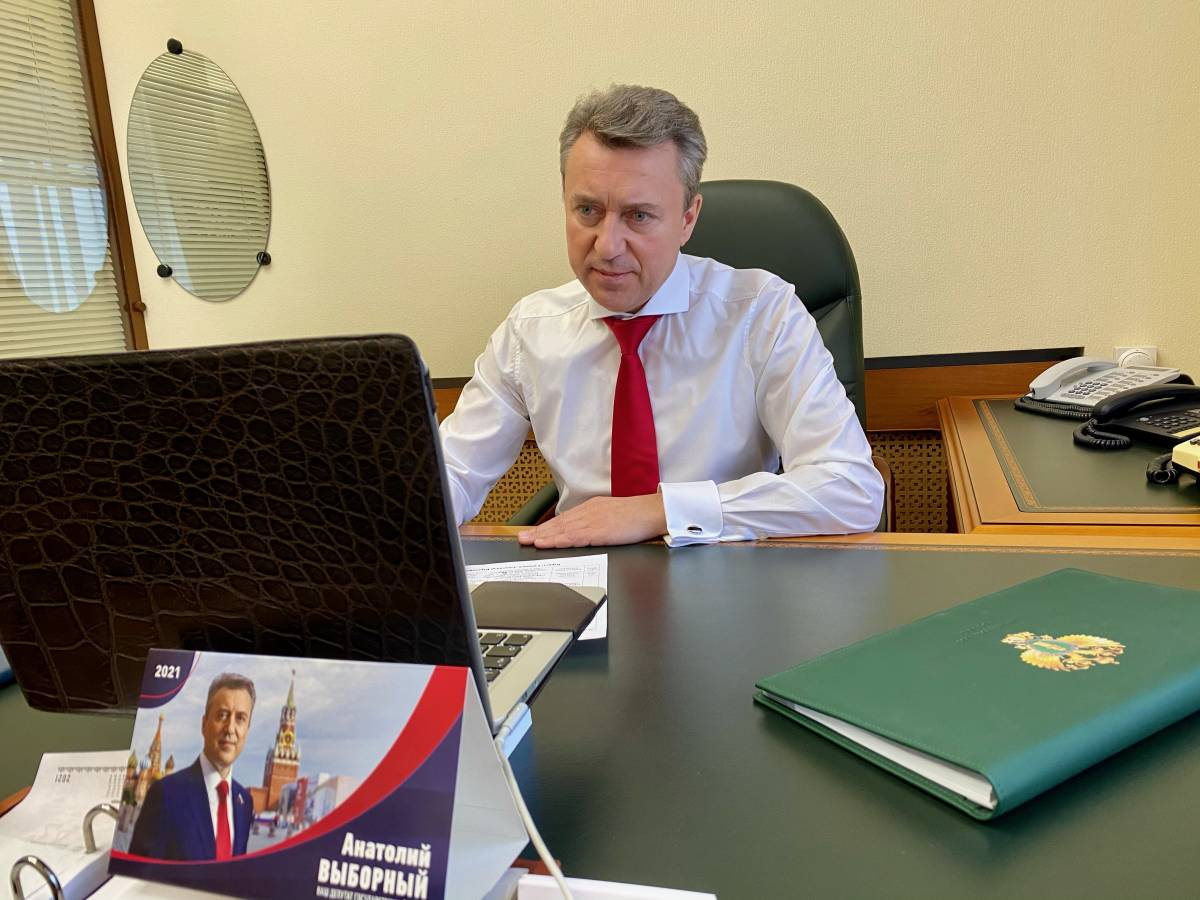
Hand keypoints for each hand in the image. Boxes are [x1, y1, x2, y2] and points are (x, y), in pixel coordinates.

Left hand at [518, 494, 666, 547]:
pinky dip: (558, 540)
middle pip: (559, 524)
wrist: (654, 512)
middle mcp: (589, 512)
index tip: (533, 533)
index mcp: (593, 509)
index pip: (565, 519)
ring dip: (543, 537)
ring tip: (528, 542)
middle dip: (539, 532)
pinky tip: (547, 543)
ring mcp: (593, 521)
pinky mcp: (599, 531)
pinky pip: (574, 537)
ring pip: (562, 530)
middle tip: (521, 538)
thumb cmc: (638, 516)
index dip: (547, 527)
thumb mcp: (613, 516)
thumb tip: (587, 533)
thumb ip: (599, 522)